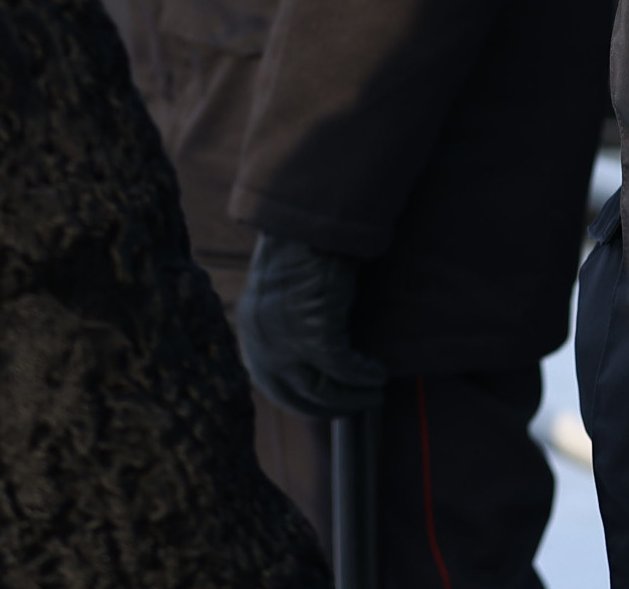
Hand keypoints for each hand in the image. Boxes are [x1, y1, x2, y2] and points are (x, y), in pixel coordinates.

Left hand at [235, 235, 385, 419]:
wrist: (306, 221)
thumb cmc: (297, 249)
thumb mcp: (276, 295)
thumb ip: (282, 327)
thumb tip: (307, 361)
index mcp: (251, 335)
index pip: (274, 389)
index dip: (305, 403)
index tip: (330, 405)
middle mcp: (263, 344)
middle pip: (300, 397)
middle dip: (333, 407)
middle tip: (361, 403)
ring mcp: (287, 342)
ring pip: (324, 390)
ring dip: (353, 396)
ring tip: (375, 391)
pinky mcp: (315, 334)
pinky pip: (345, 369)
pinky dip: (364, 374)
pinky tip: (378, 371)